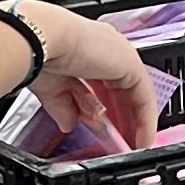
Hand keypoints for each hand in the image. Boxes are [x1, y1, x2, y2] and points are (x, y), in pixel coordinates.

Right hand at [9, 0, 162, 151]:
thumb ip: (64, 107)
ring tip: (135, 145)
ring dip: (137, 123)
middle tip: (125, 143)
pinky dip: (145, 120)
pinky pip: (145, 98)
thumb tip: (68, 125)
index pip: (107, 83)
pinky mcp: (131, 65)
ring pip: (137, 94)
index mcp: (90, 49)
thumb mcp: (52, 87)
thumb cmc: (39, 53)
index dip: (109, 110)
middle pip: (125, 90)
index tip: (107, 131)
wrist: (41, 38)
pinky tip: (141, 139)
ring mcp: (122, 55)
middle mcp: (109, 49)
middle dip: (125, 119)